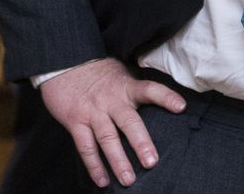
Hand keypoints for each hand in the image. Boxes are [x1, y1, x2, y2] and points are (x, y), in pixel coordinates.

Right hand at [39, 58, 186, 187]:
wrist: (63, 63)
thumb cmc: (97, 73)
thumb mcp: (119, 73)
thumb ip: (135, 89)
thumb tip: (163, 101)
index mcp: (125, 87)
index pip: (149, 89)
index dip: (165, 97)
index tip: (181, 107)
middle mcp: (111, 100)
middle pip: (128, 121)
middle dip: (140, 143)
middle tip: (151, 162)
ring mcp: (93, 112)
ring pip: (107, 138)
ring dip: (117, 161)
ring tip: (128, 180)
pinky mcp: (75, 121)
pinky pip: (85, 147)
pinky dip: (94, 165)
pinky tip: (102, 180)